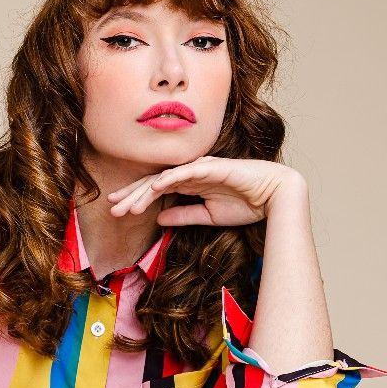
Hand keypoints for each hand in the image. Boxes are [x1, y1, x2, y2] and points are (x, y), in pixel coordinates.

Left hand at [106, 156, 304, 227]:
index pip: (156, 190)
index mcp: (189, 183)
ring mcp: (201, 168)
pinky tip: (154, 188)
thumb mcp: (208, 216)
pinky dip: (170, 178)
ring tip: (128, 205)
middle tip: (112, 208)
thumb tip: (158, 220)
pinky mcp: (214, 168)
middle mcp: (191, 172)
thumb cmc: (246, 203)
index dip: (136, 198)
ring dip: (145, 192)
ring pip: (165, 178)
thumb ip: (183, 216)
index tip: (118, 209)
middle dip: (132, 195)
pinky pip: (187, 172)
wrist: (275, 195)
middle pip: (154, 182)